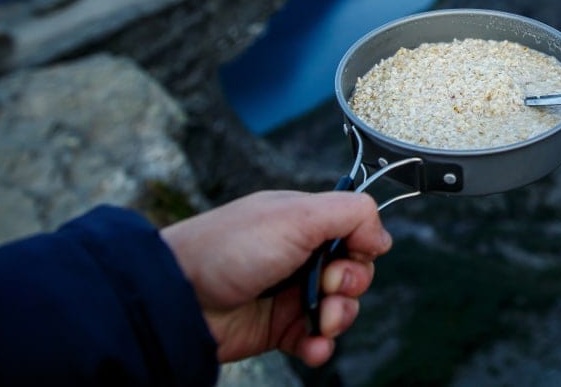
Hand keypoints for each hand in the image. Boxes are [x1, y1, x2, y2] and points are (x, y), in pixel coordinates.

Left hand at [160, 190, 391, 365]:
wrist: (178, 299)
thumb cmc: (227, 248)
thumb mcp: (297, 215)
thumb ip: (350, 214)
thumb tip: (382, 236)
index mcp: (304, 221)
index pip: (355, 233)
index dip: (361, 248)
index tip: (349, 254)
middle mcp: (299, 254)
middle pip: (354, 272)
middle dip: (350, 285)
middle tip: (327, 286)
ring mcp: (289, 292)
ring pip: (339, 309)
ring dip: (339, 318)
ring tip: (320, 322)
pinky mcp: (277, 328)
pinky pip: (315, 341)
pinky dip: (319, 346)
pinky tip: (311, 345)